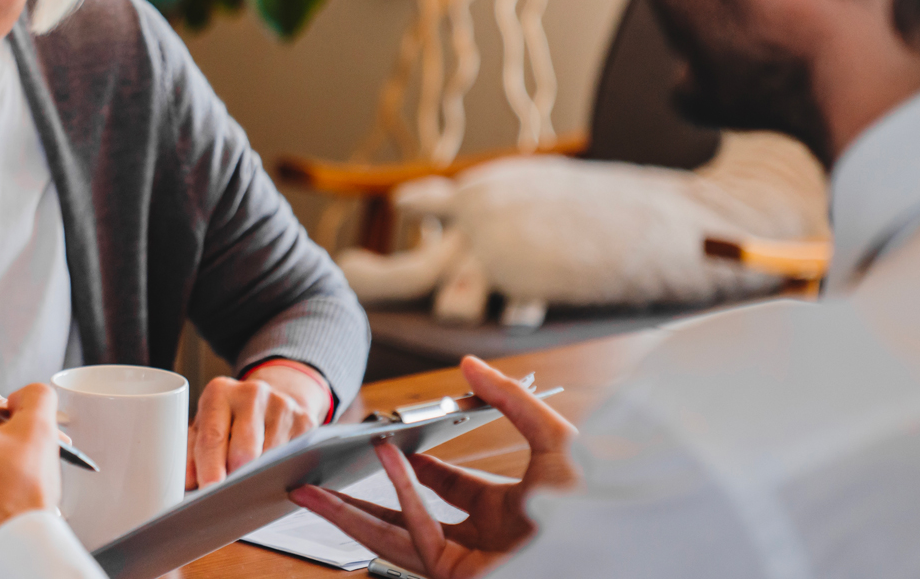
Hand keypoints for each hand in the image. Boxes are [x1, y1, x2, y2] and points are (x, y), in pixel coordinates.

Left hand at [188, 362, 328, 488]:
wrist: (266, 401)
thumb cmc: (228, 420)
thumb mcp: (204, 428)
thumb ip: (191, 455)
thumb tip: (187, 486)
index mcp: (219, 392)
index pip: (213, 437)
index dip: (210, 468)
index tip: (209, 491)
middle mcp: (252, 393)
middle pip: (245, 450)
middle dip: (236, 476)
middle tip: (229, 493)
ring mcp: (283, 405)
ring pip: (271, 458)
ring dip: (260, 477)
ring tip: (250, 481)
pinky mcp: (306, 421)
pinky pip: (295, 459)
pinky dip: (283, 472)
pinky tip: (273, 472)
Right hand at [289, 356, 579, 578]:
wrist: (614, 548)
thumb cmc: (599, 503)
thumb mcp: (554, 439)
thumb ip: (510, 400)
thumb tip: (469, 363)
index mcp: (504, 515)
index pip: (446, 493)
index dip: (414, 469)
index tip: (386, 446)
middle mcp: (480, 543)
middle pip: (403, 519)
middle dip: (356, 502)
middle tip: (320, 481)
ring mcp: (465, 563)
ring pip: (390, 537)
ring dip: (345, 514)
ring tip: (305, 492)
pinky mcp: (456, 576)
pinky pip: (414, 534)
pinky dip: (395, 496)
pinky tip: (381, 461)